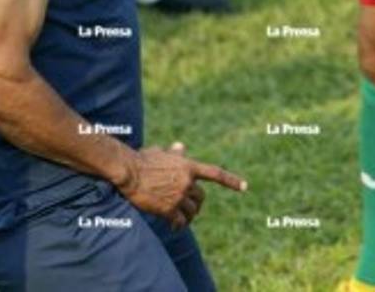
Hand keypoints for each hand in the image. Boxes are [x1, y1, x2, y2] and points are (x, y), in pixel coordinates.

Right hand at [116, 142, 245, 229]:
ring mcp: (179, 195)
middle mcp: (187, 181)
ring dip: (189, 216)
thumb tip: (181, 146)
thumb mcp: (160, 152)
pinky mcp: (169, 208)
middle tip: (191, 209)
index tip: (245, 187)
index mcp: (188, 166)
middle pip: (201, 197)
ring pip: (192, 211)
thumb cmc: (142, 159)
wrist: (129, 171)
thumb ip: (173, 154)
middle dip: (197, 203)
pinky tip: (174, 227)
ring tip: (182, 220)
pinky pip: (180, 221)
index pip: (215, 174)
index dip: (231, 180)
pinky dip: (179, 225)